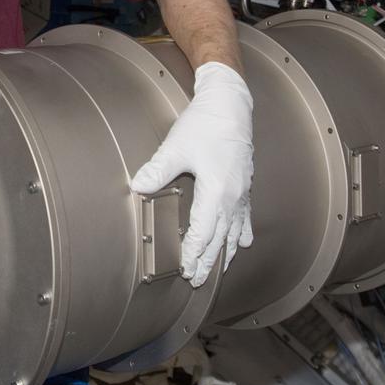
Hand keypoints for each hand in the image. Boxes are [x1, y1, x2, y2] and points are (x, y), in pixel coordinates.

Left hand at [129, 62, 253, 286]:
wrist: (231, 105)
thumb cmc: (205, 124)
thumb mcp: (176, 147)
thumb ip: (157, 170)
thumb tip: (138, 186)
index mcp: (217, 191)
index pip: (203, 232)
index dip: (194, 253)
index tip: (186, 269)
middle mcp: (233, 196)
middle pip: (220, 237)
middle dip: (208, 260)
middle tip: (197, 280)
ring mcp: (242, 191)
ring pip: (235, 230)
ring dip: (226, 251)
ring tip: (220, 269)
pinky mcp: (245, 183)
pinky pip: (245, 216)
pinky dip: (241, 232)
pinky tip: (242, 241)